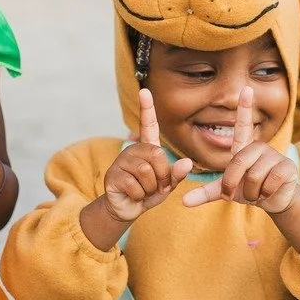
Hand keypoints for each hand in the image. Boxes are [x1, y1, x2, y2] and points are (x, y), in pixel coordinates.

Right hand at [100, 90, 191, 223]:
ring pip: (146, 172)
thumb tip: (187, 162)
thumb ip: (177, 174)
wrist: (127, 208)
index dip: (147, 108)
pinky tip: (133, 195)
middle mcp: (133, 150)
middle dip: (162, 176)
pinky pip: (135, 185)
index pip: (148, 125)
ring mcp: (120, 161)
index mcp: (147, 148)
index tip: (145, 91)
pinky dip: (139, 195)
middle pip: (157, 155)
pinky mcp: (112, 175)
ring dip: (150, 188)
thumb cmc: (148, 192)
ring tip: (143, 190)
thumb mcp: (167, 184)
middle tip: (156, 185)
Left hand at [182, 87, 299, 213]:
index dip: (245, 107)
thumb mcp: (225, 191)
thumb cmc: (247, 190)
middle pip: (238, 163)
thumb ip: (205, 193)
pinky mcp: (287, 167)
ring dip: (251, 193)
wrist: (273, 201)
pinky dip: (265, 194)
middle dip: (233, 184)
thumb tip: (183, 201)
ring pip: (254, 176)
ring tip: (256, 193)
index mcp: (243, 148)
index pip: (243, 125)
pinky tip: (269, 193)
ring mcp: (275, 155)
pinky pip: (270, 182)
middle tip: (238, 195)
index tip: (247, 88)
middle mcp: (259, 147)